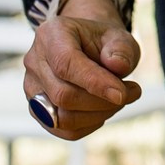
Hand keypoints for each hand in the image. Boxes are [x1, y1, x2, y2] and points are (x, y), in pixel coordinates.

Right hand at [21, 0, 140, 140]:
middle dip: (102, 101)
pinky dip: (89, 125)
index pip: (65, 64)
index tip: (122, 94)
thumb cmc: (103, 43)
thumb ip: (121, 49)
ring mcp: (32, 87)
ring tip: (121, 99)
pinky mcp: (37, 109)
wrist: (89, 47)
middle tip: (132, 92)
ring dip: (98, 115)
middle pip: (63, 95)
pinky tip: (104, 110)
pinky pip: (62, 130)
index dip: (95, 83)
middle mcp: (35, 61)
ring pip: (62, 117)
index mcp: (51, 35)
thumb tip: (117, 67)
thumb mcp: (119, 37)